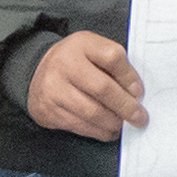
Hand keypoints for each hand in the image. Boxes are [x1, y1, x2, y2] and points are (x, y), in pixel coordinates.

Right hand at [25, 32, 150, 139]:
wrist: (37, 72)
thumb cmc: (75, 62)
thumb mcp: (93, 51)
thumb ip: (115, 66)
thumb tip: (135, 93)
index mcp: (81, 44)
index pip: (112, 57)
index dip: (129, 77)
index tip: (139, 93)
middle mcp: (64, 64)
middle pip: (102, 88)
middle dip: (125, 107)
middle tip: (140, 117)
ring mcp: (53, 89)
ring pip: (92, 112)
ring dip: (113, 123)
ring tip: (123, 124)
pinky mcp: (48, 111)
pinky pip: (80, 126)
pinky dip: (99, 131)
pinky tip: (108, 130)